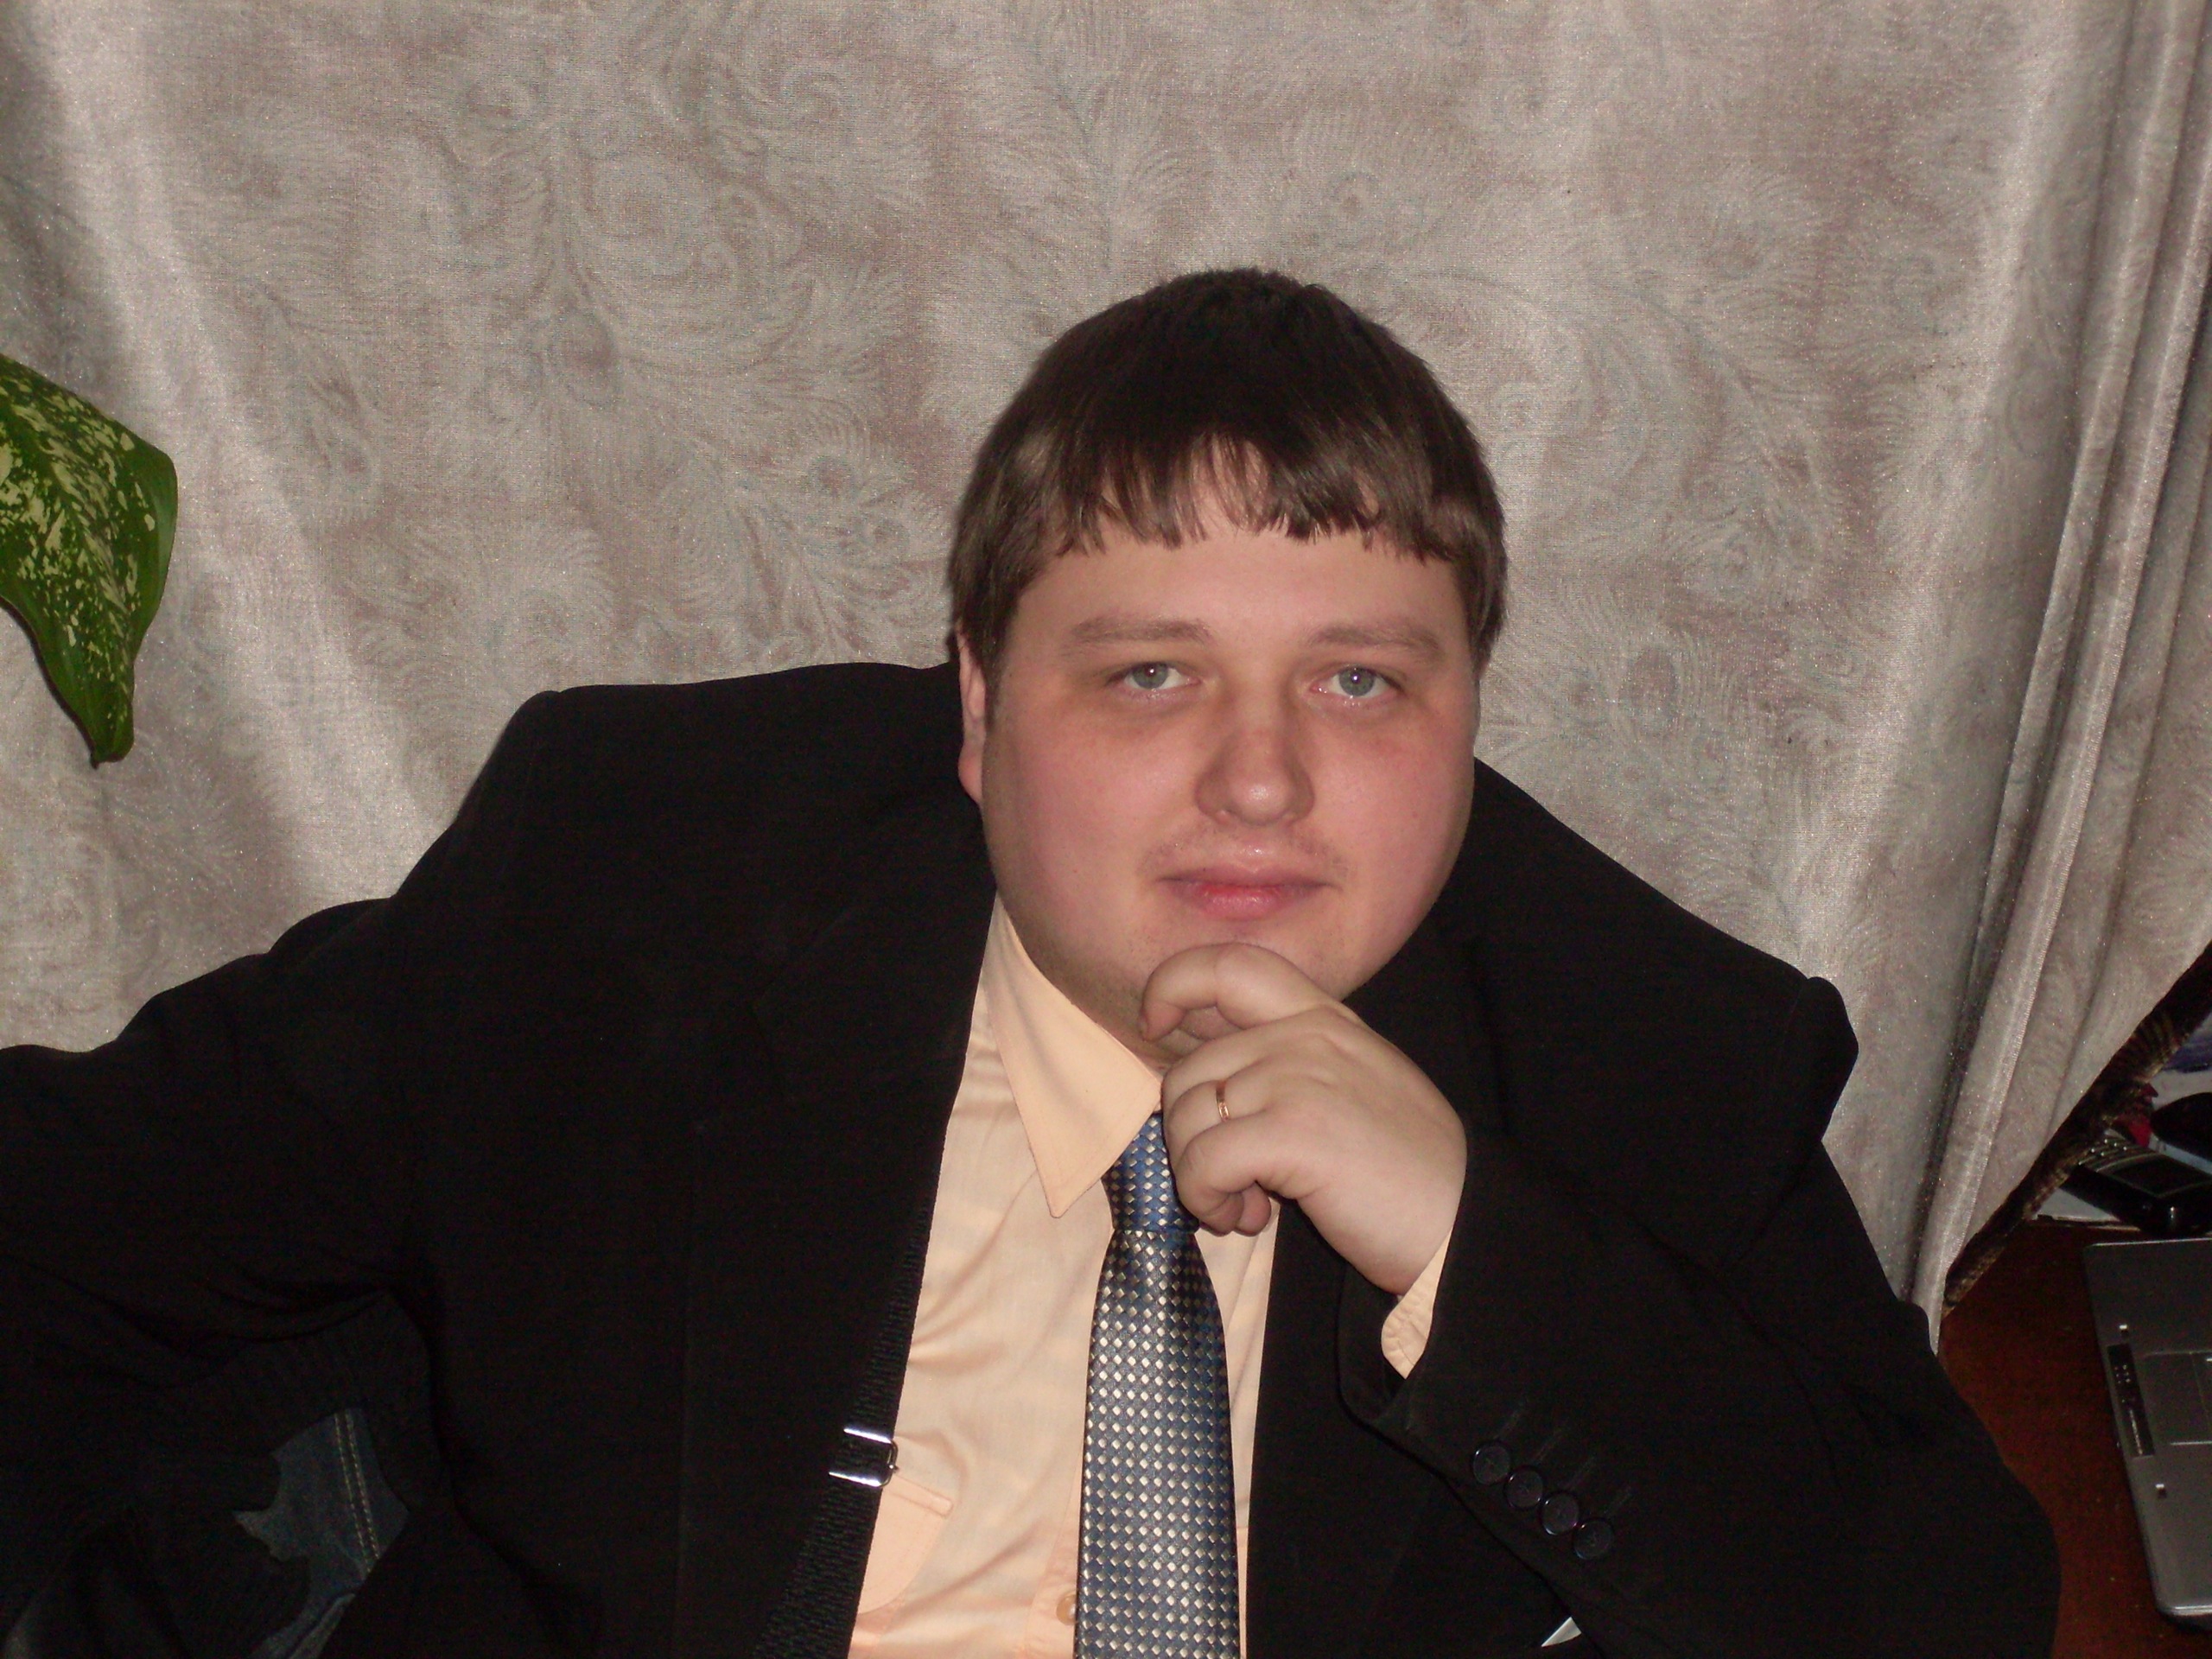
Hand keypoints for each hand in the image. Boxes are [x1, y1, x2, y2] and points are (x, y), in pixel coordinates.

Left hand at [1143, 943, 1466, 1294]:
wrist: (1461, 1224)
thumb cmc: (1407, 1171)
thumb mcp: (1355, 1085)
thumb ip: (1292, 1064)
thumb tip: (1209, 1088)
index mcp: (1325, 1019)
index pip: (1230, 964)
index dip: (1174, 985)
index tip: (1156, 1025)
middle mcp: (1309, 1036)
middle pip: (1189, 1070)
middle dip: (1190, 1136)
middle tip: (1236, 1180)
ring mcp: (1300, 1078)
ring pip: (1187, 1118)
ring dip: (1201, 1177)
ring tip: (1249, 1204)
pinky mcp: (1292, 1132)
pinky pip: (1201, 1163)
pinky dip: (1208, 1200)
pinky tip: (1251, 1219)